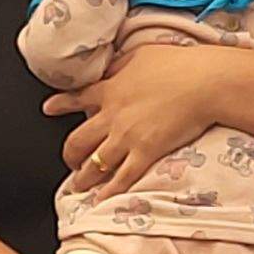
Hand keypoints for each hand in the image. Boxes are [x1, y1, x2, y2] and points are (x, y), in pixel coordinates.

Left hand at [54, 51, 231, 196]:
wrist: (204, 82)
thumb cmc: (180, 64)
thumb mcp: (142, 54)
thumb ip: (122, 64)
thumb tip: (113, 67)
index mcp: (111, 88)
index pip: (76, 97)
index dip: (59, 104)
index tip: (48, 109)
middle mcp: (112, 115)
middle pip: (78, 140)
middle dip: (69, 154)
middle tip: (69, 160)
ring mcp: (127, 136)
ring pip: (94, 163)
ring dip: (83, 177)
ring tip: (79, 184)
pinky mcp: (145, 152)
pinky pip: (121, 178)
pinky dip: (109, 191)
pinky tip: (101, 199)